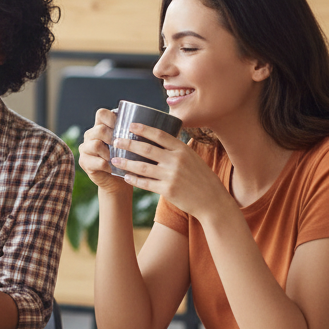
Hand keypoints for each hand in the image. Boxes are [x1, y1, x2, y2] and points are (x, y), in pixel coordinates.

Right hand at [78, 108, 131, 194]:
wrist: (119, 181)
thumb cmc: (130, 160)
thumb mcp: (133, 144)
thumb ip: (136, 133)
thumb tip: (159, 123)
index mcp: (101, 126)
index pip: (102, 114)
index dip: (112, 118)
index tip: (125, 128)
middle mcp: (91, 135)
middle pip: (99, 129)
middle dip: (113, 138)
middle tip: (124, 146)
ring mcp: (86, 148)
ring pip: (96, 144)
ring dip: (109, 153)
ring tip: (118, 159)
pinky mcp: (85, 162)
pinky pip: (95, 161)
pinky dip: (106, 165)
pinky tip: (113, 168)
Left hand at [110, 122, 227, 217]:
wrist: (213, 202)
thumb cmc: (202, 178)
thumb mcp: (192, 158)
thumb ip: (176, 150)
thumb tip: (157, 139)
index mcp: (183, 149)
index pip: (159, 135)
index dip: (143, 129)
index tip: (130, 125)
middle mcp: (176, 160)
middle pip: (146, 149)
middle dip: (128, 144)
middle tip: (115, 141)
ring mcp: (171, 175)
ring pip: (142, 166)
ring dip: (126, 163)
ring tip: (114, 159)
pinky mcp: (168, 190)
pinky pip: (145, 183)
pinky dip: (133, 179)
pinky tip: (126, 177)